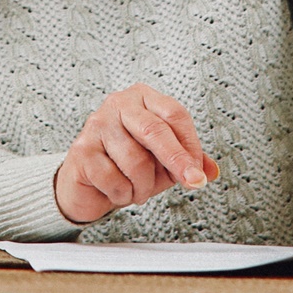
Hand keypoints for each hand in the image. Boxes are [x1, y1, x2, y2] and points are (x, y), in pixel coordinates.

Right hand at [54, 84, 220, 225]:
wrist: (87, 184)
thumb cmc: (126, 165)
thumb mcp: (163, 161)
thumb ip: (187, 161)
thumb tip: (211, 170)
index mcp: (142, 98)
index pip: (174, 114)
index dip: (190, 144)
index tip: (199, 171)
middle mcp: (118, 104)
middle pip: (155, 130)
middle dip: (177, 160)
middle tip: (193, 181)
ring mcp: (97, 124)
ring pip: (136, 160)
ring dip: (143, 186)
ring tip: (137, 189)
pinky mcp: (82, 150)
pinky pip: (114, 179)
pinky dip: (122, 194)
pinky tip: (117, 190)